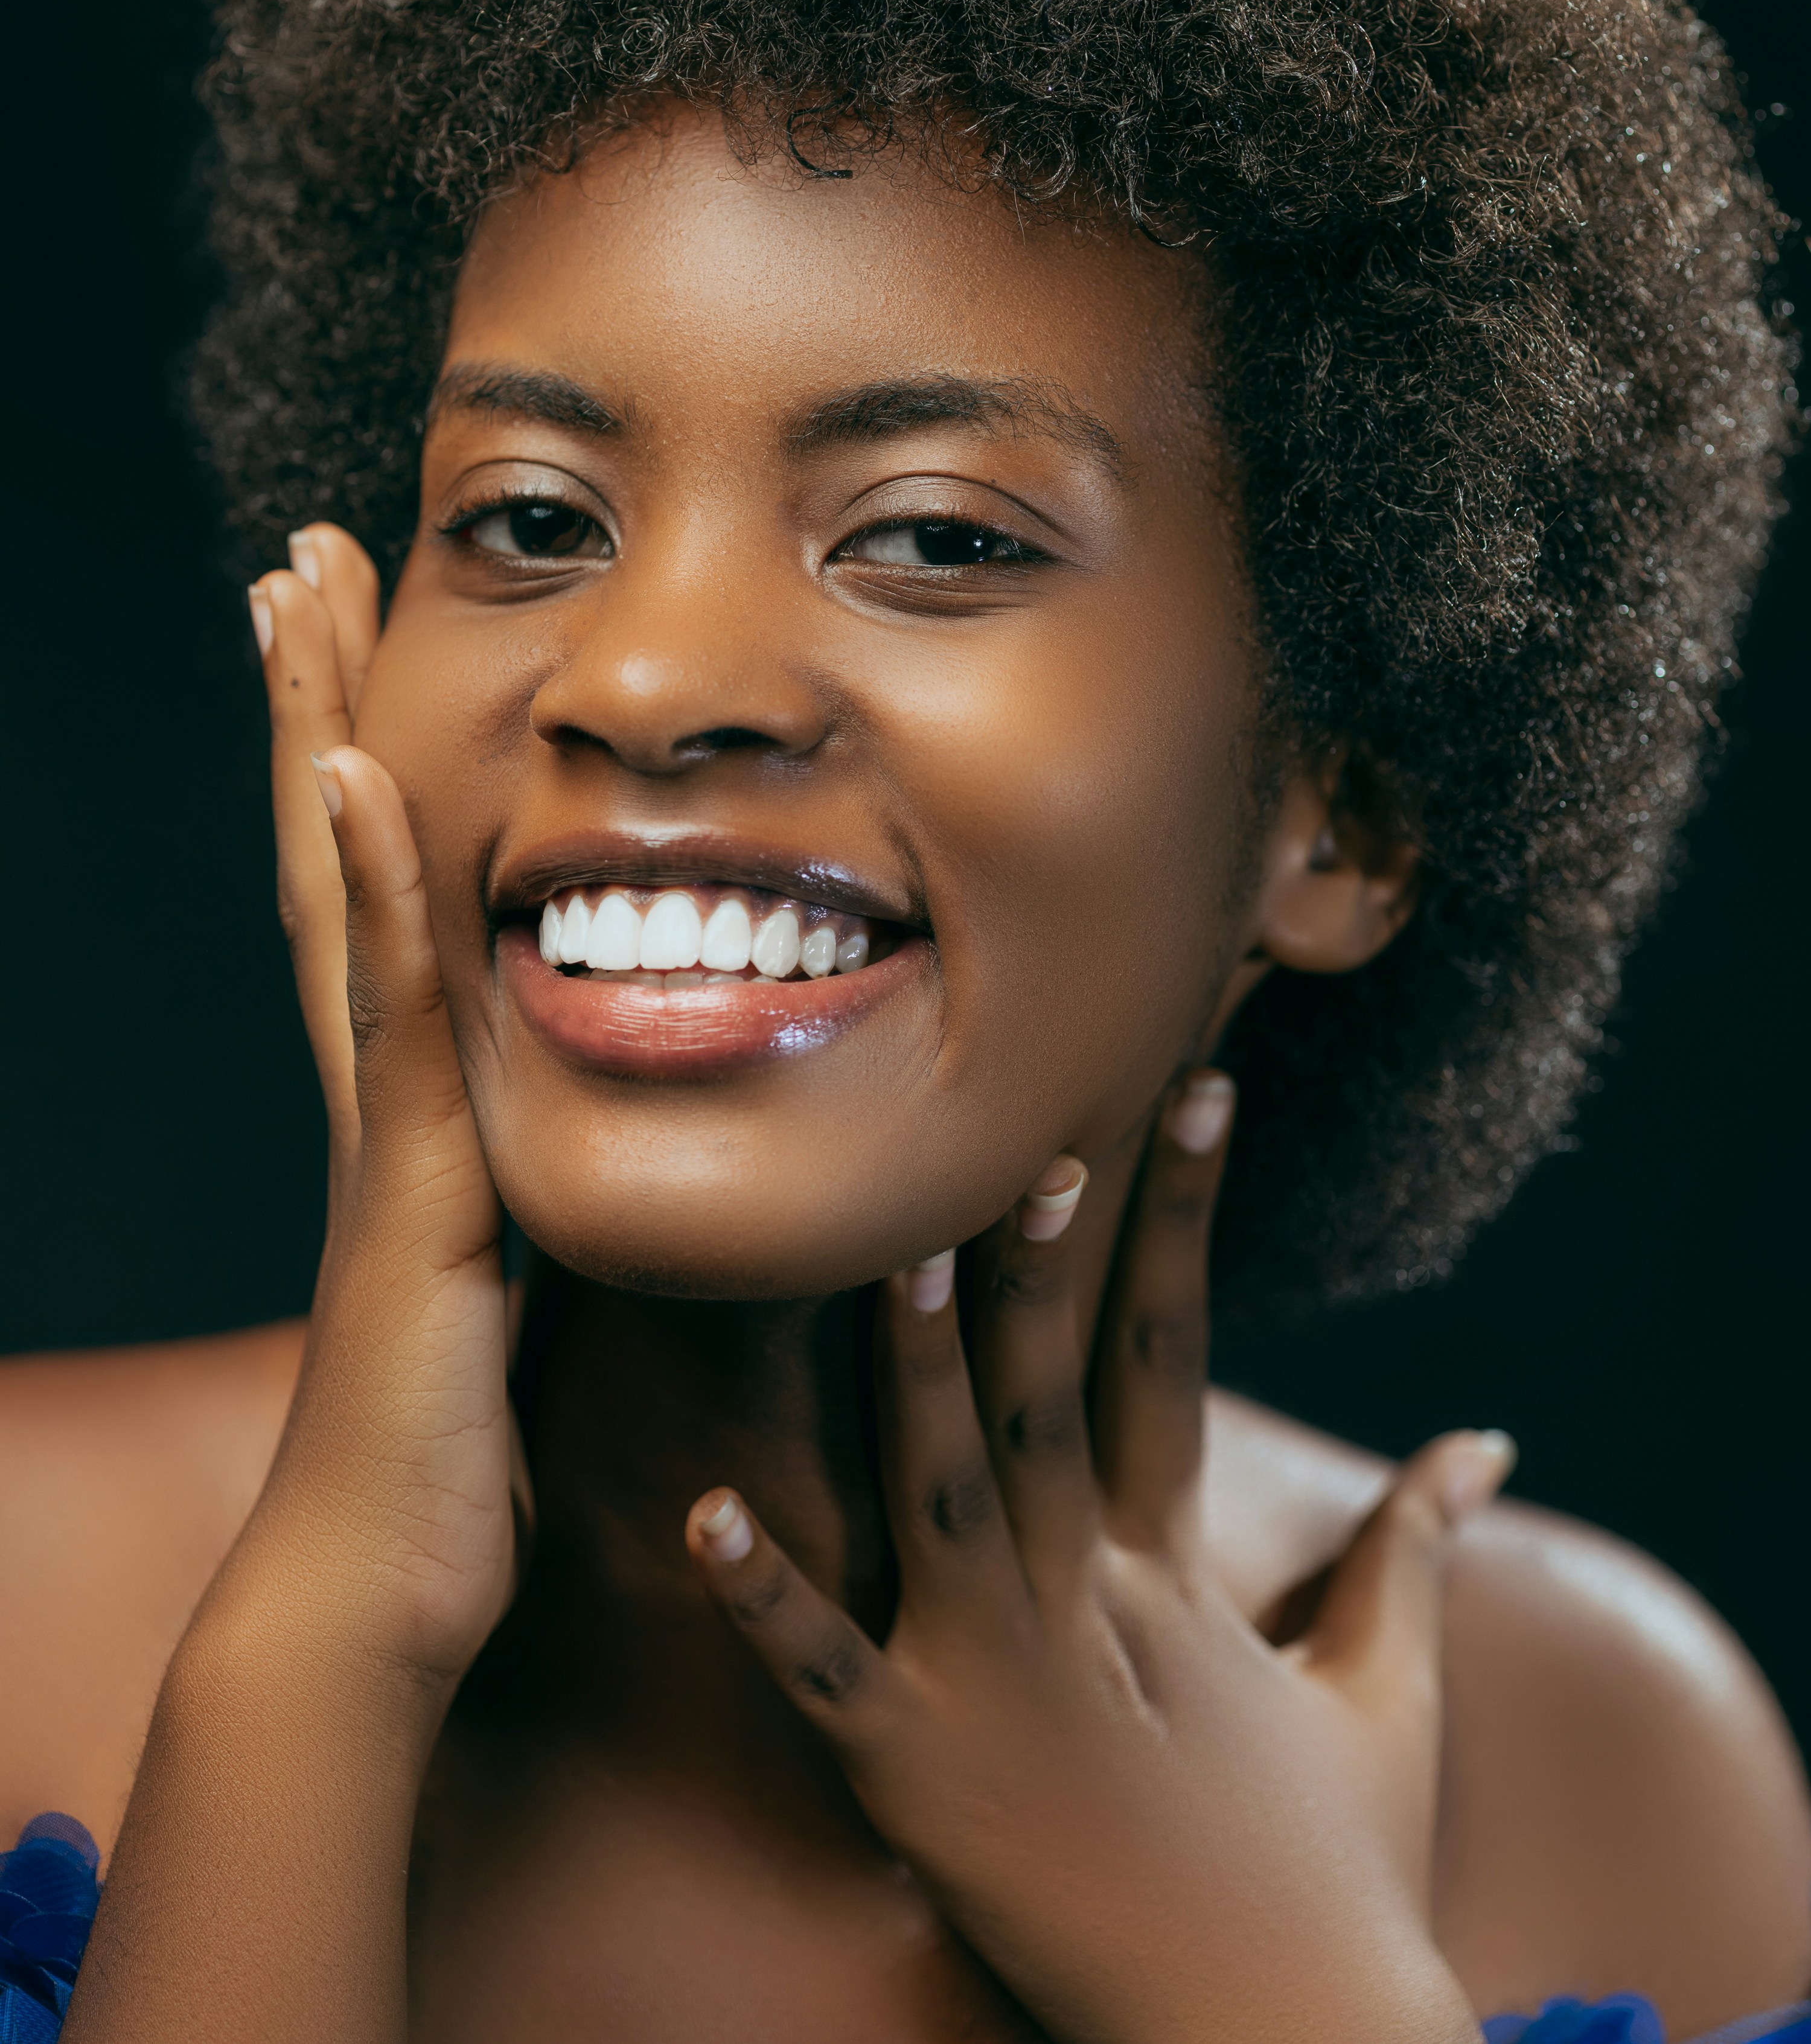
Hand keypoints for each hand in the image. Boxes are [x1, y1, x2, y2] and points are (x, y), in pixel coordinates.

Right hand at [235, 526, 518, 1685]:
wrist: (382, 1579)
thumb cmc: (458, 1440)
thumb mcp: (516, 1269)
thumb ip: (542, 1175)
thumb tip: (618, 1099)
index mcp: (415, 1092)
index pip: (384, 887)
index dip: (361, 759)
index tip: (356, 636)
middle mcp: (379, 1078)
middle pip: (335, 850)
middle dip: (314, 701)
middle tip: (294, 557)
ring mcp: (382, 1117)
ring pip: (344, 889)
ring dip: (317, 736)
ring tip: (297, 597)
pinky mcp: (410, 1180)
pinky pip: (391, 1007)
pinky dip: (368, 889)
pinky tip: (350, 777)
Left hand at [686, 1078, 1506, 2043]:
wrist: (1292, 2041)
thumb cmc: (1339, 1868)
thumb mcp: (1388, 1691)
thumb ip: (1411, 1550)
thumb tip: (1488, 1443)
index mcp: (1175, 1568)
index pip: (1176, 1352)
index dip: (1179, 1219)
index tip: (1189, 1093)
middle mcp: (1089, 1600)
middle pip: (1052, 1401)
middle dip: (1041, 1267)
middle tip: (1031, 1137)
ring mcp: (1003, 1683)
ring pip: (945, 1495)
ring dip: (918, 1376)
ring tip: (896, 1255)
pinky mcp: (922, 1776)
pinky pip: (826, 1673)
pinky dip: (764, 1597)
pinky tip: (702, 1512)